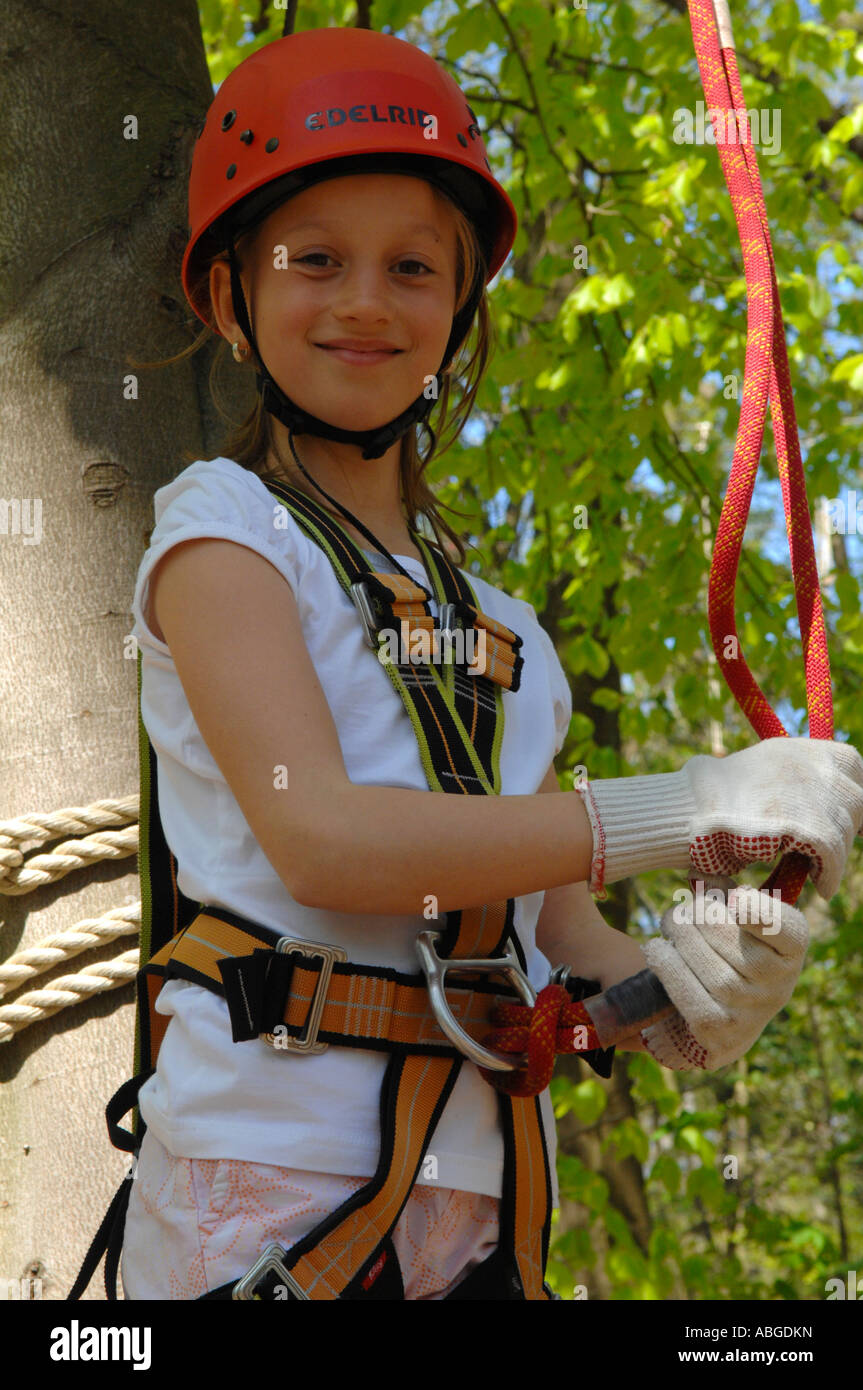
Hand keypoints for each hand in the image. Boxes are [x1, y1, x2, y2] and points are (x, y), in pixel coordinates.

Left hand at [638, 874, 808, 1070]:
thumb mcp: (737, 922)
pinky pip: (686, 992)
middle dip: (695, 913)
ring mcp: (749, 1012)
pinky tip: (657, 951)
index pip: (787, 929)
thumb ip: (723, 893)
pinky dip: (666, 965)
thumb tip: (698, 873)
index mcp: (790, 949)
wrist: (723, 1019)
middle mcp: (778, 984)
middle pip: (725, 934)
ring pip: (703, 961)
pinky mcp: (719, 1032)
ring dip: (677, 935)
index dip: (761, 912)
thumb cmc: (730, 953)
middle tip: (681, 911)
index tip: (735, 898)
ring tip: (669, 925)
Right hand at [683, 738, 862, 899]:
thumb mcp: (759, 774)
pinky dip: (829, 875)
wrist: (686, 812)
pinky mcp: (810, 826)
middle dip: (850, 825)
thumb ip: (792, 780)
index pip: (852, 764)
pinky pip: (833, 857)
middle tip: (833, 847)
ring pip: (844, 831)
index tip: (850, 816)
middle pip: (856, 799)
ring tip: (817, 871)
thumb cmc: (710, 801)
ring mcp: (812, 792)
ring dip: (834, 855)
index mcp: (799, 747)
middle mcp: (811, 764)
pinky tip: (821, 886)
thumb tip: (818, 798)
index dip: (853, 791)